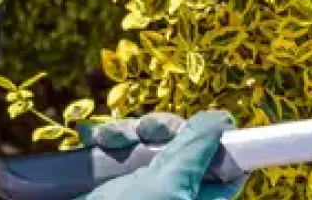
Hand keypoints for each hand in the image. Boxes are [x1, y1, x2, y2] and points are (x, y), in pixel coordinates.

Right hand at [77, 111, 246, 199]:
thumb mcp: (168, 185)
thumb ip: (196, 151)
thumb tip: (221, 120)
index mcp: (195, 196)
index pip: (221, 165)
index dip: (214, 139)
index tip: (207, 122)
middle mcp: (170, 190)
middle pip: (179, 144)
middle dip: (160, 128)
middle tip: (146, 130)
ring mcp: (138, 186)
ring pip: (143, 142)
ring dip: (125, 131)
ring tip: (105, 138)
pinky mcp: (108, 182)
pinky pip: (112, 149)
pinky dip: (102, 138)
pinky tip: (90, 137)